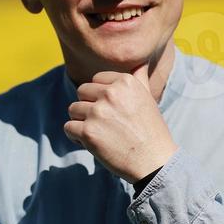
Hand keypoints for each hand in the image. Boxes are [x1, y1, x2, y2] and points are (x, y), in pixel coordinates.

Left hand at [63, 64, 177, 182]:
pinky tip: (90, 142)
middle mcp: (110, 93)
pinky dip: (75, 136)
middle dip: (88, 106)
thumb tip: (139, 62)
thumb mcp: (148, 98)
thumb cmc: (152, 131)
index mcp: (125, 82)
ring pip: (73, 109)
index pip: (96, 80)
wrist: (155, 161)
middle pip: (81, 92)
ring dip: (81, 121)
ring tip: (98, 133)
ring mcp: (98, 112)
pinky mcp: (88, 132)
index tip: (110, 110)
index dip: (99, 96)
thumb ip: (139, 78)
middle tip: (102, 123)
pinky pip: (68, 127)